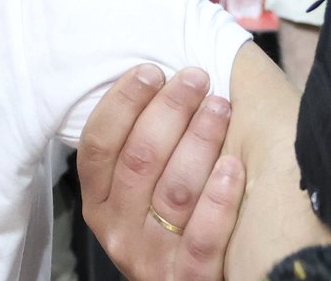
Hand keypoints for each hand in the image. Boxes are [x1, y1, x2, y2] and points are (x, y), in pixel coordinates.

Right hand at [78, 64, 246, 280]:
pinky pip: (202, 239)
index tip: (151, 70)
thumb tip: (156, 80)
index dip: (122, 103)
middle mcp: (116, 230)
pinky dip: (218, 200)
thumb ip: (138, 146)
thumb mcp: (139, 190)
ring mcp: (150, 259)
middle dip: (168, 110)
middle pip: (138, 160)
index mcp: (97, 202)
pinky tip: (234, 166)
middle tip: (196, 77)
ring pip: (172, 193)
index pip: (98, 145)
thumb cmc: (176, 221)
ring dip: (199, 141)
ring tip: (221, 106)